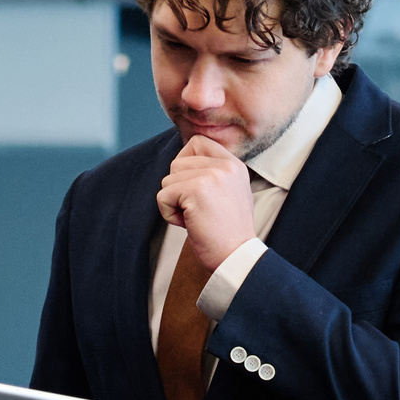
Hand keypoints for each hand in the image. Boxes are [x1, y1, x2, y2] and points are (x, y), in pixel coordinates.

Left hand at [154, 135, 255, 269]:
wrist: (236, 257)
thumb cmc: (227, 232)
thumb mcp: (229, 193)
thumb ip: (212, 174)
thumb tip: (181, 163)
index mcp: (234, 165)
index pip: (198, 142)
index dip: (185, 162)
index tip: (191, 187)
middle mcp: (225, 166)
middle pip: (178, 163)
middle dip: (178, 189)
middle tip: (197, 210)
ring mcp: (211, 176)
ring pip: (167, 180)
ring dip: (174, 203)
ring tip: (195, 218)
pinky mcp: (196, 190)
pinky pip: (162, 196)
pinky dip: (169, 214)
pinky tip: (189, 225)